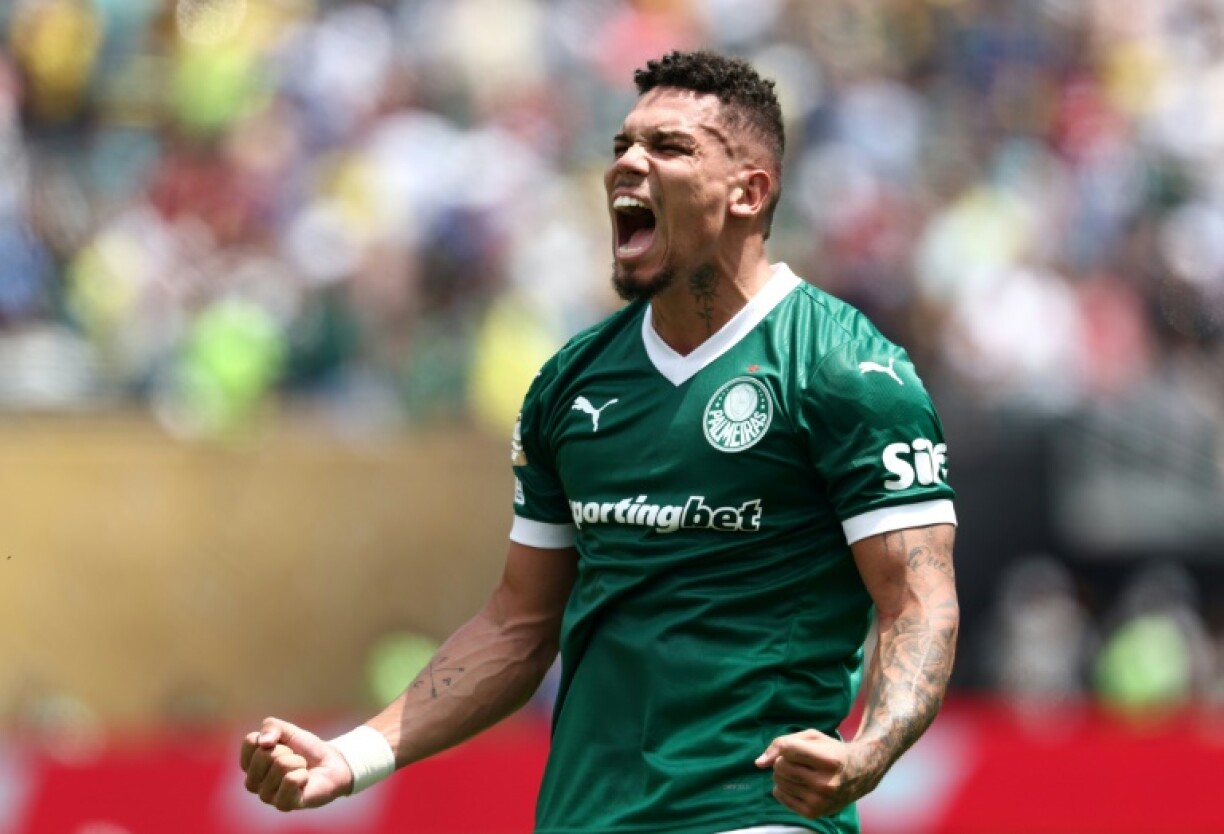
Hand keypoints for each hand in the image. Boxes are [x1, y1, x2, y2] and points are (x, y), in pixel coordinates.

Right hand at [239, 717, 353, 811]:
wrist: (331, 765)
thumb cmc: (306, 749)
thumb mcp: (289, 730)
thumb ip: (271, 727)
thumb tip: (263, 743)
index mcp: (249, 763)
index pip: (251, 741)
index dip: (274, 737)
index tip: (283, 744)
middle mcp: (253, 782)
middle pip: (264, 754)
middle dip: (287, 751)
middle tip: (295, 758)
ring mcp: (266, 796)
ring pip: (280, 765)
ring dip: (298, 762)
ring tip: (301, 769)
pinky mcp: (282, 805)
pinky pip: (291, 781)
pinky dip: (303, 775)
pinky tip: (304, 781)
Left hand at [754, 729, 882, 819]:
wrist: (859, 775)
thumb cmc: (831, 751)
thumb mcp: (812, 738)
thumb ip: (782, 743)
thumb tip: (758, 763)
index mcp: (830, 761)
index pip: (787, 749)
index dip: (786, 746)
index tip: (797, 748)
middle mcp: (826, 784)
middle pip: (779, 766)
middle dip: (783, 760)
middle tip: (800, 761)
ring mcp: (819, 801)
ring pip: (777, 781)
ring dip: (783, 774)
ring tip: (802, 773)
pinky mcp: (813, 813)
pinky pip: (779, 795)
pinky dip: (784, 787)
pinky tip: (800, 784)